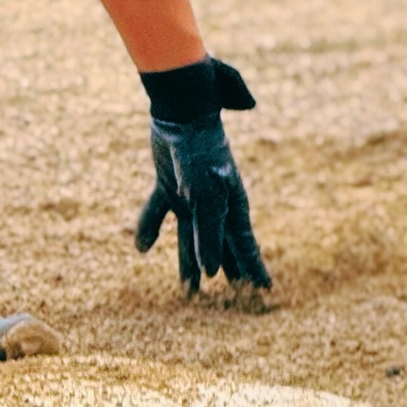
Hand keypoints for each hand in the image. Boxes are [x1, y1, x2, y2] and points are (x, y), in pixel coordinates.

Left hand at [135, 56, 270, 295]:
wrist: (182, 108)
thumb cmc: (200, 153)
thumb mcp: (205, 197)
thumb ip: (208, 234)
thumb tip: (210, 273)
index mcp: (231, 203)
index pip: (245, 243)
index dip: (253, 267)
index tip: (265, 291)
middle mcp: (213, 200)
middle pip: (221, 242)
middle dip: (226, 268)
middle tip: (234, 298)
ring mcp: (190, 192)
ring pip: (191, 234)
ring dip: (188, 261)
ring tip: (188, 290)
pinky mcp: (168, 181)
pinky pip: (159, 211)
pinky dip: (150, 227)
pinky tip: (141, 247)